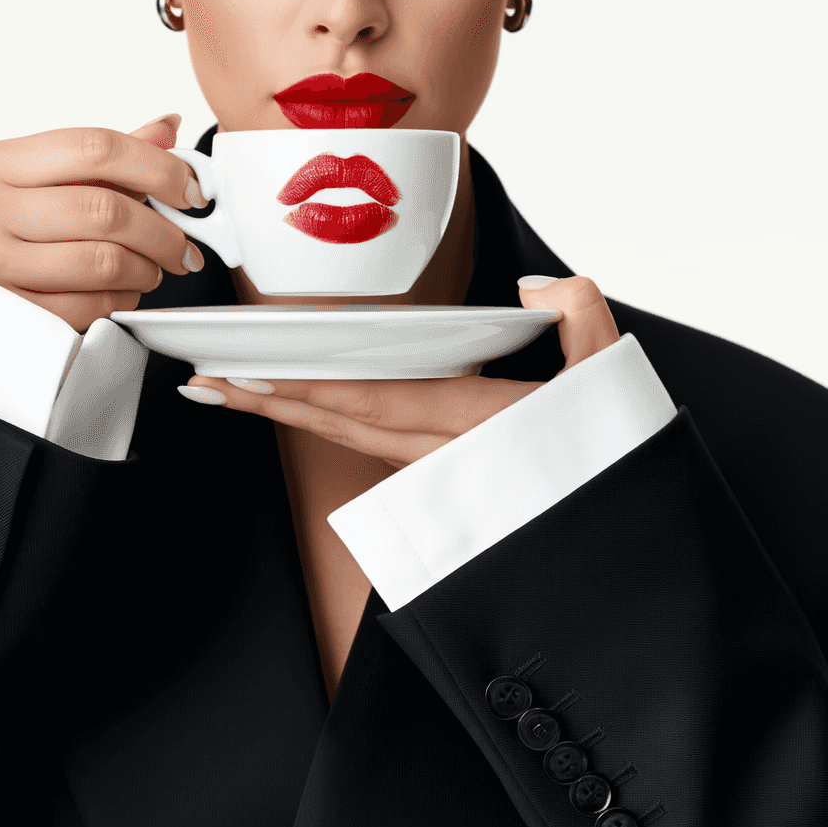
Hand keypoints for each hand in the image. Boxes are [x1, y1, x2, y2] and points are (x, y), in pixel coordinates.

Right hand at [0, 113, 210, 333]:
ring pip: (103, 261)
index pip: (94, 148)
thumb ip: (101, 159)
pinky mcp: (7, 314)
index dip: (157, 168)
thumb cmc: (1, 233)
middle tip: (183, 246)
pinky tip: (122, 292)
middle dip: (162, 232)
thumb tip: (165, 130)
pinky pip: (89, 305)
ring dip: (146, 269)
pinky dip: (120, 300)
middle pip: (104, 210)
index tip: (189, 190)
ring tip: (152, 269)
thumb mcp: (40, 184)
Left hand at [180, 275, 619, 467]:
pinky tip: (296, 406)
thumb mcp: (612, 374)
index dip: (310, 389)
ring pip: (348, 439)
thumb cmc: (613, 454)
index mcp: (480, 428)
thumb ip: (578, 314)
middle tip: (203, 382)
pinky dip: (325, 424)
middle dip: (269, 403)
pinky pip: (367, 447)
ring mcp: (439, 474)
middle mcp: (447, 457)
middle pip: (341, 425)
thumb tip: (531, 289)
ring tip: (226, 392)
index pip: (377, 402)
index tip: (252, 373)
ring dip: (286, 415)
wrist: (623, 537)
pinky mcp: (440, 477)